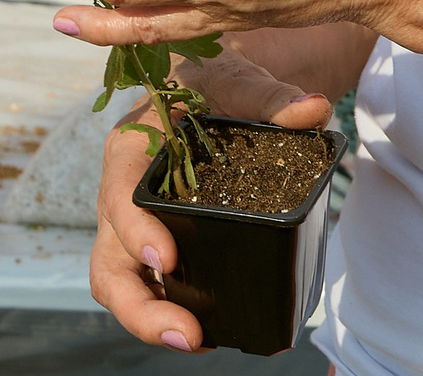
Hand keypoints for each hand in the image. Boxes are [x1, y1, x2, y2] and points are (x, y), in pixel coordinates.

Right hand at [91, 52, 330, 353]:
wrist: (221, 89)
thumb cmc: (221, 82)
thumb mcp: (243, 81)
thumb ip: (273, 97)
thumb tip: (313, 110)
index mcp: (132, 148)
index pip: (120, 193)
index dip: (135, 230)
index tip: (168, 259)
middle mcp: (123, 193)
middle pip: (110, 259)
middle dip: (139, 305)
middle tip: (186, 332)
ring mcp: (136, 224)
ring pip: (121, 282)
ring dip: (150, 318)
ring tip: (195, 341)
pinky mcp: (157, 242)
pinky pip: (148, 285)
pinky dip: (167, 311)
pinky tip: (206, 333)